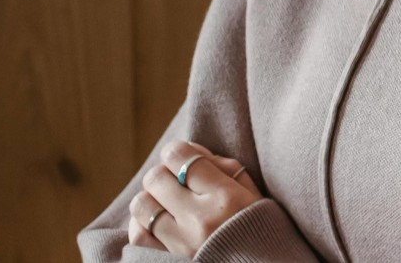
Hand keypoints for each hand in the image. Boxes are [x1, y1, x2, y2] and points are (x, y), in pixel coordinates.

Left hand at [126, 140, 260, 255]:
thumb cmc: (262, 229)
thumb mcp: (255, 194)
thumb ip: (226, 168)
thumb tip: (191, 149)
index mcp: (227, 197)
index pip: (181, 157)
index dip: (177, 151)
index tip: (182, 157)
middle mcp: (201, 219)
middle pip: (156, 178)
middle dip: (163, 173)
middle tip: (175, 181)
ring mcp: (182, 243)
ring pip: (142, 205)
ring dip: (150, 198)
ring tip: (165, 203)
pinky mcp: (170, 261)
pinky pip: (138, 236)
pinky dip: (141, 224)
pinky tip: (156, 221)